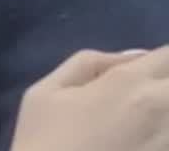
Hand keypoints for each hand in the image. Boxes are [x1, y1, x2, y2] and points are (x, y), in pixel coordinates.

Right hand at [10, 47, 168, 150]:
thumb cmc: (43, 142)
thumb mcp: (45, 91)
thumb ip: (89, 64)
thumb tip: (134, 57)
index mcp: (129, 82)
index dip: (163, 60)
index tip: (151, 70)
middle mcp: (161, 107)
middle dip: (166, 83)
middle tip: (146, 95)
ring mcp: (168, 139)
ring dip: (164, 112)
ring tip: (143, 121)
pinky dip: (162, 134)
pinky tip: (147, 138)